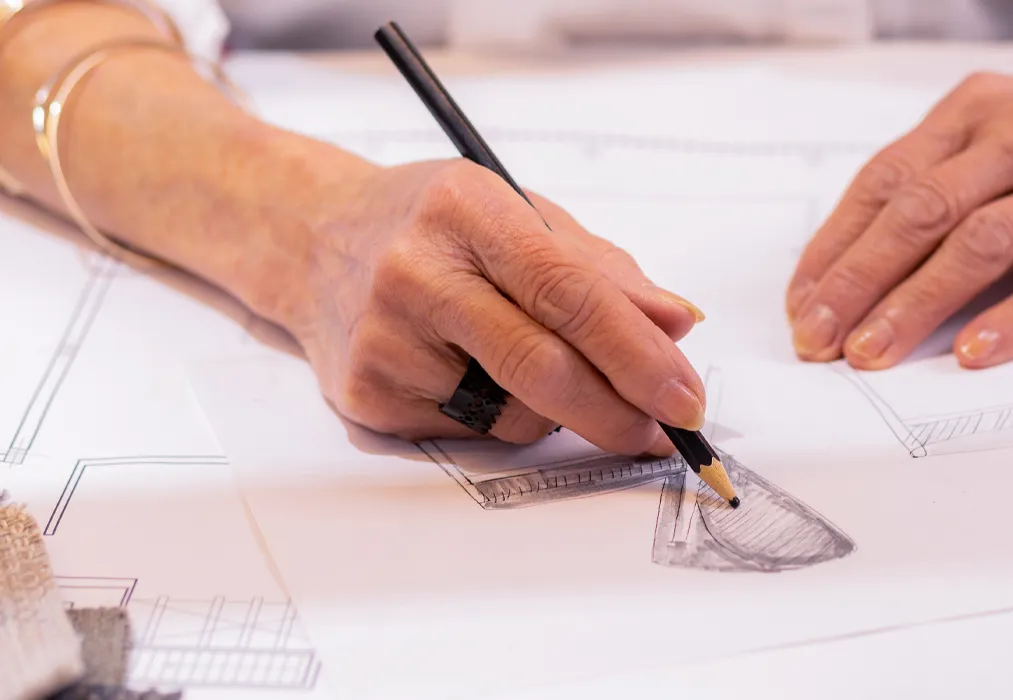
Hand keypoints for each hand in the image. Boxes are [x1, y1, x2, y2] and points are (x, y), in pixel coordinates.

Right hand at [274, 159, 707, 453]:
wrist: (310, 239)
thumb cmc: (432, 226)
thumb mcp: (519, 215)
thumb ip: (602, 270)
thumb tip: (678, 325)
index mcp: (467, 211)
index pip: (569, 291)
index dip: (638, 353)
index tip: (685, 395)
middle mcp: (416, 274)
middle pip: (543, 367)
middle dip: (620, 411)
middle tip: (666, 432)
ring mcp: (384, 340)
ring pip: (516, 413)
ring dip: (557, 410)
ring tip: (523, 358)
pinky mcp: (366, 395)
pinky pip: (473, 434)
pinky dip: (502, 417)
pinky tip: (470, 372)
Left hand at [786, 66, 1012, 369]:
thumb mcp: (1002, 127)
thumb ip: (936, 178)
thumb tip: (848, 265)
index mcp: (974, 109)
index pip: (885, 182)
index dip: (835, 247)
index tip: (801, 304)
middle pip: (920, 212)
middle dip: (857, 281)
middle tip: (818, 339)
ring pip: (978, 243)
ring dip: (915, 305)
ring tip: (872, 354)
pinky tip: (973, 351)